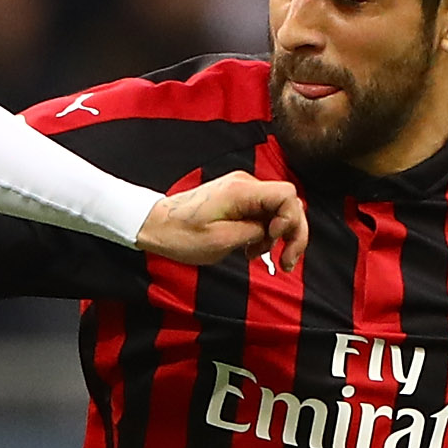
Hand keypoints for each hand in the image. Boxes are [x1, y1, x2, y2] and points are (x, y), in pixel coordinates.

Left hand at [138, 171, 309, 270]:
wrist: (155, 225)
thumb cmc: (181, 234)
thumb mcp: (222, 241)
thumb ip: (256, 232)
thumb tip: (275, 230)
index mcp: (241, 191)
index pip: (287, 196)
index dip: (291, 221)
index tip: (277, 243)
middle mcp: (245, 185)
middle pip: (287, 203)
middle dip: (292, 233)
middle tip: (287, 262)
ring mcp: (241, 190)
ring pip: (276, 210)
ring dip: (276, 236)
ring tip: (257, 256)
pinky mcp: (237, 199)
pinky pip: (262, 213)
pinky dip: (263, 232)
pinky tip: (251, 249)